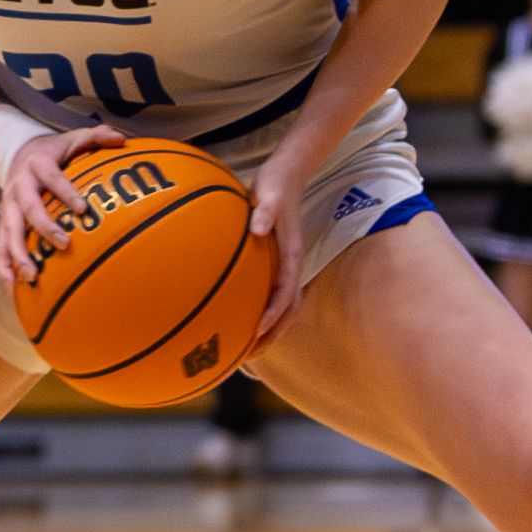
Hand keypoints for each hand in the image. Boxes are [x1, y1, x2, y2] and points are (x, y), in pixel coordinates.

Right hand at [0, 121, 130, 288]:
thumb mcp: (72, 138)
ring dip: (18, 255)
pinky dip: (4, 267)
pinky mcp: (4, 222)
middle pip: (28, 208)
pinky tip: (12, 288)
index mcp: (37, 165)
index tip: (83, 208)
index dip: (66, 191)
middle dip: (44, 227)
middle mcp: (19, 186)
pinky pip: (1, 246)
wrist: (14, 153)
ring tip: (31, 276)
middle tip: (63, 244)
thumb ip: (96, 136)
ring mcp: (8, 207)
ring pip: (10, 232)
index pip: (53, 178)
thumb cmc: (52, 152)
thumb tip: (120, 138)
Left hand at [242, 158, 311, 353]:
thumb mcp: (269, 194)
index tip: (257, 331)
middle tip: (248, 356)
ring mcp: (284, 266)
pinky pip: (271, 294)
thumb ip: (265, 211)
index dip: (274, 313)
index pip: (287, 292)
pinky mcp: (274, 263)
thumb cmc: (275, 185)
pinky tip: (239, 320)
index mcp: (292, 254)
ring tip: (245, 351)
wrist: (285, 175)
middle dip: (272, 334)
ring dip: (269, 330)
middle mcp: (291, 265)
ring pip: (282, 306)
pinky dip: (261, 312)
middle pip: (288, 310)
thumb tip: (257, 228)